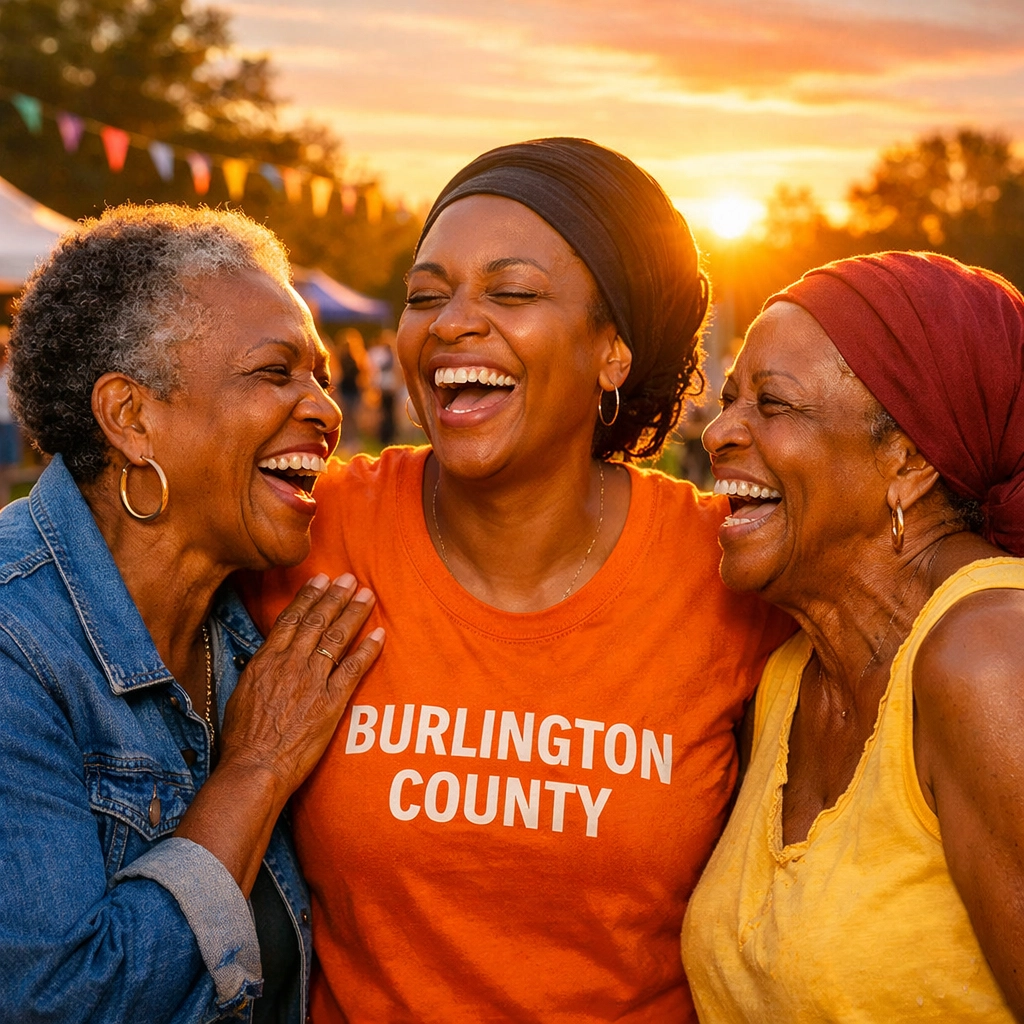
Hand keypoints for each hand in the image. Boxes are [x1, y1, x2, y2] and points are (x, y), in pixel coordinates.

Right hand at [175, 572, 383, 893]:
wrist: (254, 767)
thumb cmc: (242, 740)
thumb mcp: (241, 696)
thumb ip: (258, 673)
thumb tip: (266, 660)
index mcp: (266, 661)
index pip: (291, 621)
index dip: (307, 598)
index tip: (319, 580)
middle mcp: (290, 664)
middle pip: (317, 622)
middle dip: (334, 596)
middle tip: (349, 578)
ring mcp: (312, 681)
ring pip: (336, 638)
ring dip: (353, 613)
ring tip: (367, 595)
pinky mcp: (331, 702)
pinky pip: (354, 669)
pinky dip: (368, 650)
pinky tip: (380, 634)